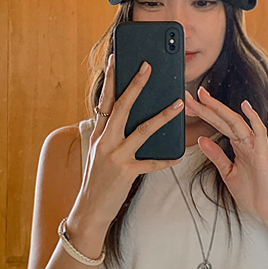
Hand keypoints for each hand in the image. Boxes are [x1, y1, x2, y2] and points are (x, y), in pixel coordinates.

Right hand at [72, 54, 184, 232]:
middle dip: (136, 85)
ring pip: (141, 130)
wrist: (88, 209)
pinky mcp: (126, 173)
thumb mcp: (99, 152)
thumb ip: (111, 134)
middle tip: (148, 66)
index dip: (111, 79)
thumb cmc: (97, 180)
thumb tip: (126, 116)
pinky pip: (150, 164)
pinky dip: (165, 160)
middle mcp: (106, 141)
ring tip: (178, 103)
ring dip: (162, 116)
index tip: (116, 58)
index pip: (105, 100)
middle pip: (122, 107)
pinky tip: (179, 156)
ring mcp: (115, 156)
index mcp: (99, 134)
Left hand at [184, 86, 267, 226]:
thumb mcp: (227, 173)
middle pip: (224, 119)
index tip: (188, 104)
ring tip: (206, 97)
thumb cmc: (252, 193)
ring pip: (237, 122)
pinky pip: (259, 132)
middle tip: (192, 94)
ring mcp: (255, 146)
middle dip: (207, 107)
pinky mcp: (263, 153)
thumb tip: (201, 139)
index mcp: (238, 145)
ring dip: (221, 109)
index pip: (218, 125)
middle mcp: (246, 142)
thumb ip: (216, 156)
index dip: (204, 114)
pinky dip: (253, 118)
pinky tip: (245, 107)